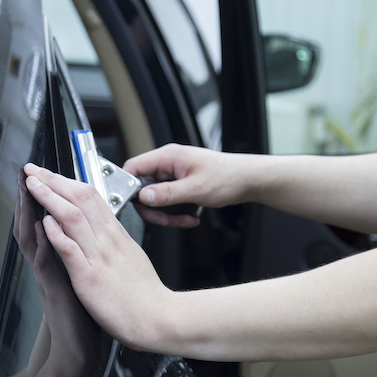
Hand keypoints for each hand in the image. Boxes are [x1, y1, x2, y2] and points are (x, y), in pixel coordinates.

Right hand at [13, 179, 97, 371]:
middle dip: (30, 197)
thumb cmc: (81, 314)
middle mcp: (49, 266)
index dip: (43, 198)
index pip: (46, 221)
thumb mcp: (79, 277)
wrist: (78, 350)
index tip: (41, 174)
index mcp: (58, 259)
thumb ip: (74, 255)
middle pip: (33, 225)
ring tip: (26, 188)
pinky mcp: (56, 292)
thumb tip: (78, 235)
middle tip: (26, 171)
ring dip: (29, 213)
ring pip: (33, 240)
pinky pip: (47, 264)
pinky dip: (45, 243)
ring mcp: (49, 278)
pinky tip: (43, 226)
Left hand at [23, 163, 171, 351]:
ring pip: (73, 217)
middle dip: (53, 180)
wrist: (159, 319)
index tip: (50, 173)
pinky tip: (44, 222)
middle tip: (33, 169)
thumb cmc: (146, 294)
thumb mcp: (132, 256)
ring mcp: (98, 257)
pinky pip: (71, 250)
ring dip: (49, 197)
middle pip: (80, 198)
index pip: (91, 196)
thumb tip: (105, 227)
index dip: (67, 181)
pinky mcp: (89, 278)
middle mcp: (107, 240)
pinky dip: (56, 233)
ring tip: (32, 185)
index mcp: (116, 235)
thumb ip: (116, 240)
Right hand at [123, 143, 250, 226]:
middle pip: (143, 188)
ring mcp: (173, 175)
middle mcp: (168, 164)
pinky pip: (168, 202)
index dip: (129, 186)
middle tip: (165, 219)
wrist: (248, 180)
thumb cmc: (228, 176)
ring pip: (156, 199)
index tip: (135, 204)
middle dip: (154, 208)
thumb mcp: (196, 188)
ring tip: (184, 219)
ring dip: (167, 214)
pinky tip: (190, 217)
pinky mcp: (180, 185)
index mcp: (168, 157)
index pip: (134, 167)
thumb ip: (167, 194)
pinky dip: (176, 213)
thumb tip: (143, 196)